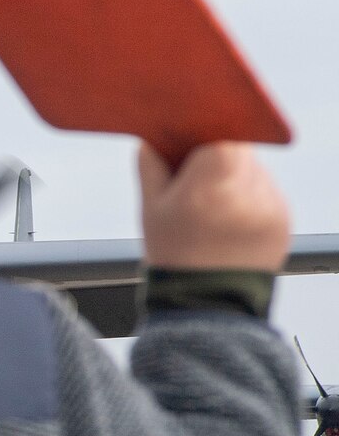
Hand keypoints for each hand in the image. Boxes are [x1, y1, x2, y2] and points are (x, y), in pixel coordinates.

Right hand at [139, 142, 289, 271]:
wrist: (208, 303)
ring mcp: (270, 205)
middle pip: (236, 149)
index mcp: (212, 182)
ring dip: (233, 177)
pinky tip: (229, 220)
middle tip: (195, 179)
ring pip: (252, 170)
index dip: (201, 133)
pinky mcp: (284, 218)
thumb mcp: (150, 208)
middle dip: (215, 157)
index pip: (218, 133)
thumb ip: (150, 165)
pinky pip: (265, 192)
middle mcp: (247, 190)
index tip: (187, 144)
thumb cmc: (176, 257)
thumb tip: (152, 139)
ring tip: (213, 207)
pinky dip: (248, 198)